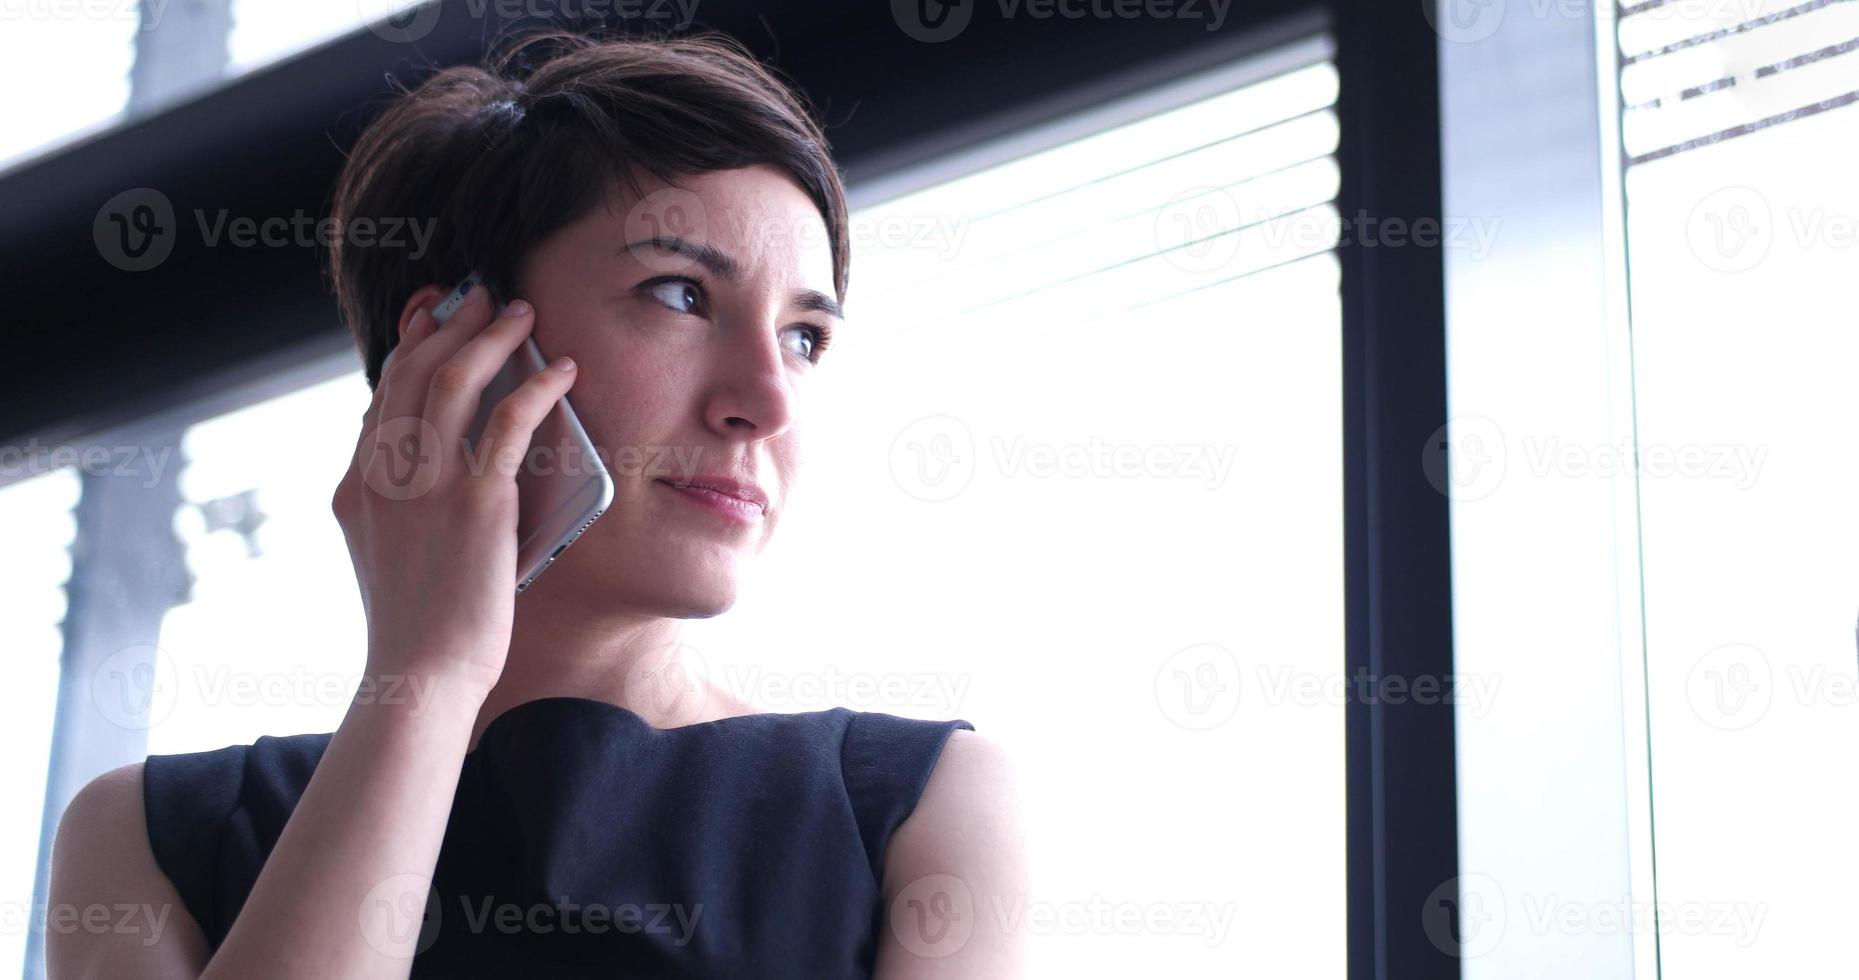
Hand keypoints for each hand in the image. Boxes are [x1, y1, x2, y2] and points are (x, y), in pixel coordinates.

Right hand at [331, 282, 577, 700]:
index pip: (383, 392)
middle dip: (451, 322)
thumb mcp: (386, 554)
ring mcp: (426, 486)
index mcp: (356, 486)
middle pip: (413, 371)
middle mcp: (383, 475)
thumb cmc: (418, 626)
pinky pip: (510, 422)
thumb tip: (421, 465)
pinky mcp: (476, 503)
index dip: (411, 343)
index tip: (435, 312)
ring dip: (491, 336)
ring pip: (454, 380)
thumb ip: (394, 503)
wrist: (422, 676)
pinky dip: (537, 385)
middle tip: (484, 295)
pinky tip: (562, 370)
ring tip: (522, 314)